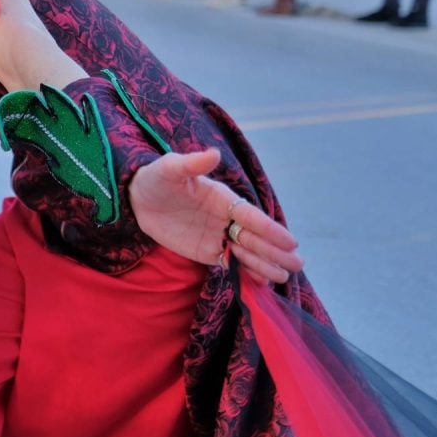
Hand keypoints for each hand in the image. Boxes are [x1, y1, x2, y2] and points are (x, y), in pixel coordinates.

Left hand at [130, 149, 302, 283]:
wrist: (139, 198)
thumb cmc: (158, 178)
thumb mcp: (171, 169)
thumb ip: (192, 164)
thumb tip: (213, 153)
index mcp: (223, 198)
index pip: (250, 215)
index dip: (269, 229)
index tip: (290, 241)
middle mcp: (225, 218)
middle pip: (254, 236)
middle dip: (275, 250)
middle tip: (297, 264)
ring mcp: (217, 235)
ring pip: (246, 252)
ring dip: (265, 264)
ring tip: (284, 277)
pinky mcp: (206, 251)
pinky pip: (229, 263)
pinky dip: (245, 273)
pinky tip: (261, 284)